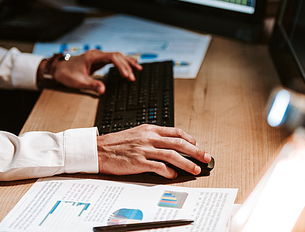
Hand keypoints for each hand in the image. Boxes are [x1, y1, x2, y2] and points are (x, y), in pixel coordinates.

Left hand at [52, 50, 141, 94]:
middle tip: (133, 77)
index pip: (113, 57)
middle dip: (126, 66)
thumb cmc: (66, 74)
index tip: (127, 75)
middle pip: (117, 56)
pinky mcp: (98, 60)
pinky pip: (113, 59)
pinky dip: (122, 63)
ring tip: (138, 69)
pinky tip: (128, 66)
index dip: (122, 66)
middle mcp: (97, 54)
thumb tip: (103, 90)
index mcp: (93, 57)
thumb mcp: (78, 82)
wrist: (58, 69)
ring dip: (127, 62)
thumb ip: (91, 85)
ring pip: (117, 56)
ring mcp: (98, 56)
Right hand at [97, 124, 211, 178]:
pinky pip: (158, 167)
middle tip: (205, 157)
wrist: (98, 149)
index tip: (197, 144)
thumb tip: (168, 144)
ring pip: (172, 155)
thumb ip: (152, 137)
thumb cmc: (116, 143)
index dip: (189, 139)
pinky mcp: (139, 162)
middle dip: (195, 151)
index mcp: (149, 129)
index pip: (175, 132)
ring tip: (195, 169)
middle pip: (178, 143)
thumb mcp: (136, 134)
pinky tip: (173, 175)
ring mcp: (144, 149)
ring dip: (187, 163)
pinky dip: (169, 171)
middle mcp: (149, 138)